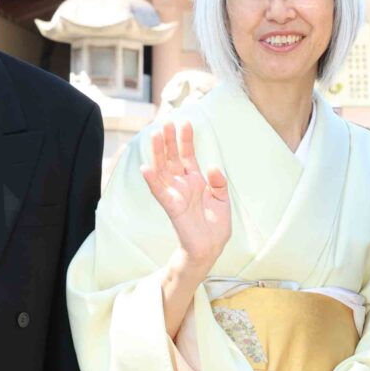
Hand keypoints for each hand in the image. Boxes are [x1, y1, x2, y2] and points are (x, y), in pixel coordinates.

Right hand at [141, 121, 231, 267]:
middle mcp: (183, 185)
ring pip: (162, 170)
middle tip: (166, 122)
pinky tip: (146, 167)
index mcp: (195, 181)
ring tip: (154, 135)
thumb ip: (219, 182)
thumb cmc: (215, 226)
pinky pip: (160, 192)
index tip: (185, 123)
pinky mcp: (172, 208)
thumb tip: (213, 166)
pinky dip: (152, 181)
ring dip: (158, 153)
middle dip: (169, 141)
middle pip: (172, 158)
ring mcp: (176, 195)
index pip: (187, 156)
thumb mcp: (223, 200)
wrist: (211, 248)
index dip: (185, 140)